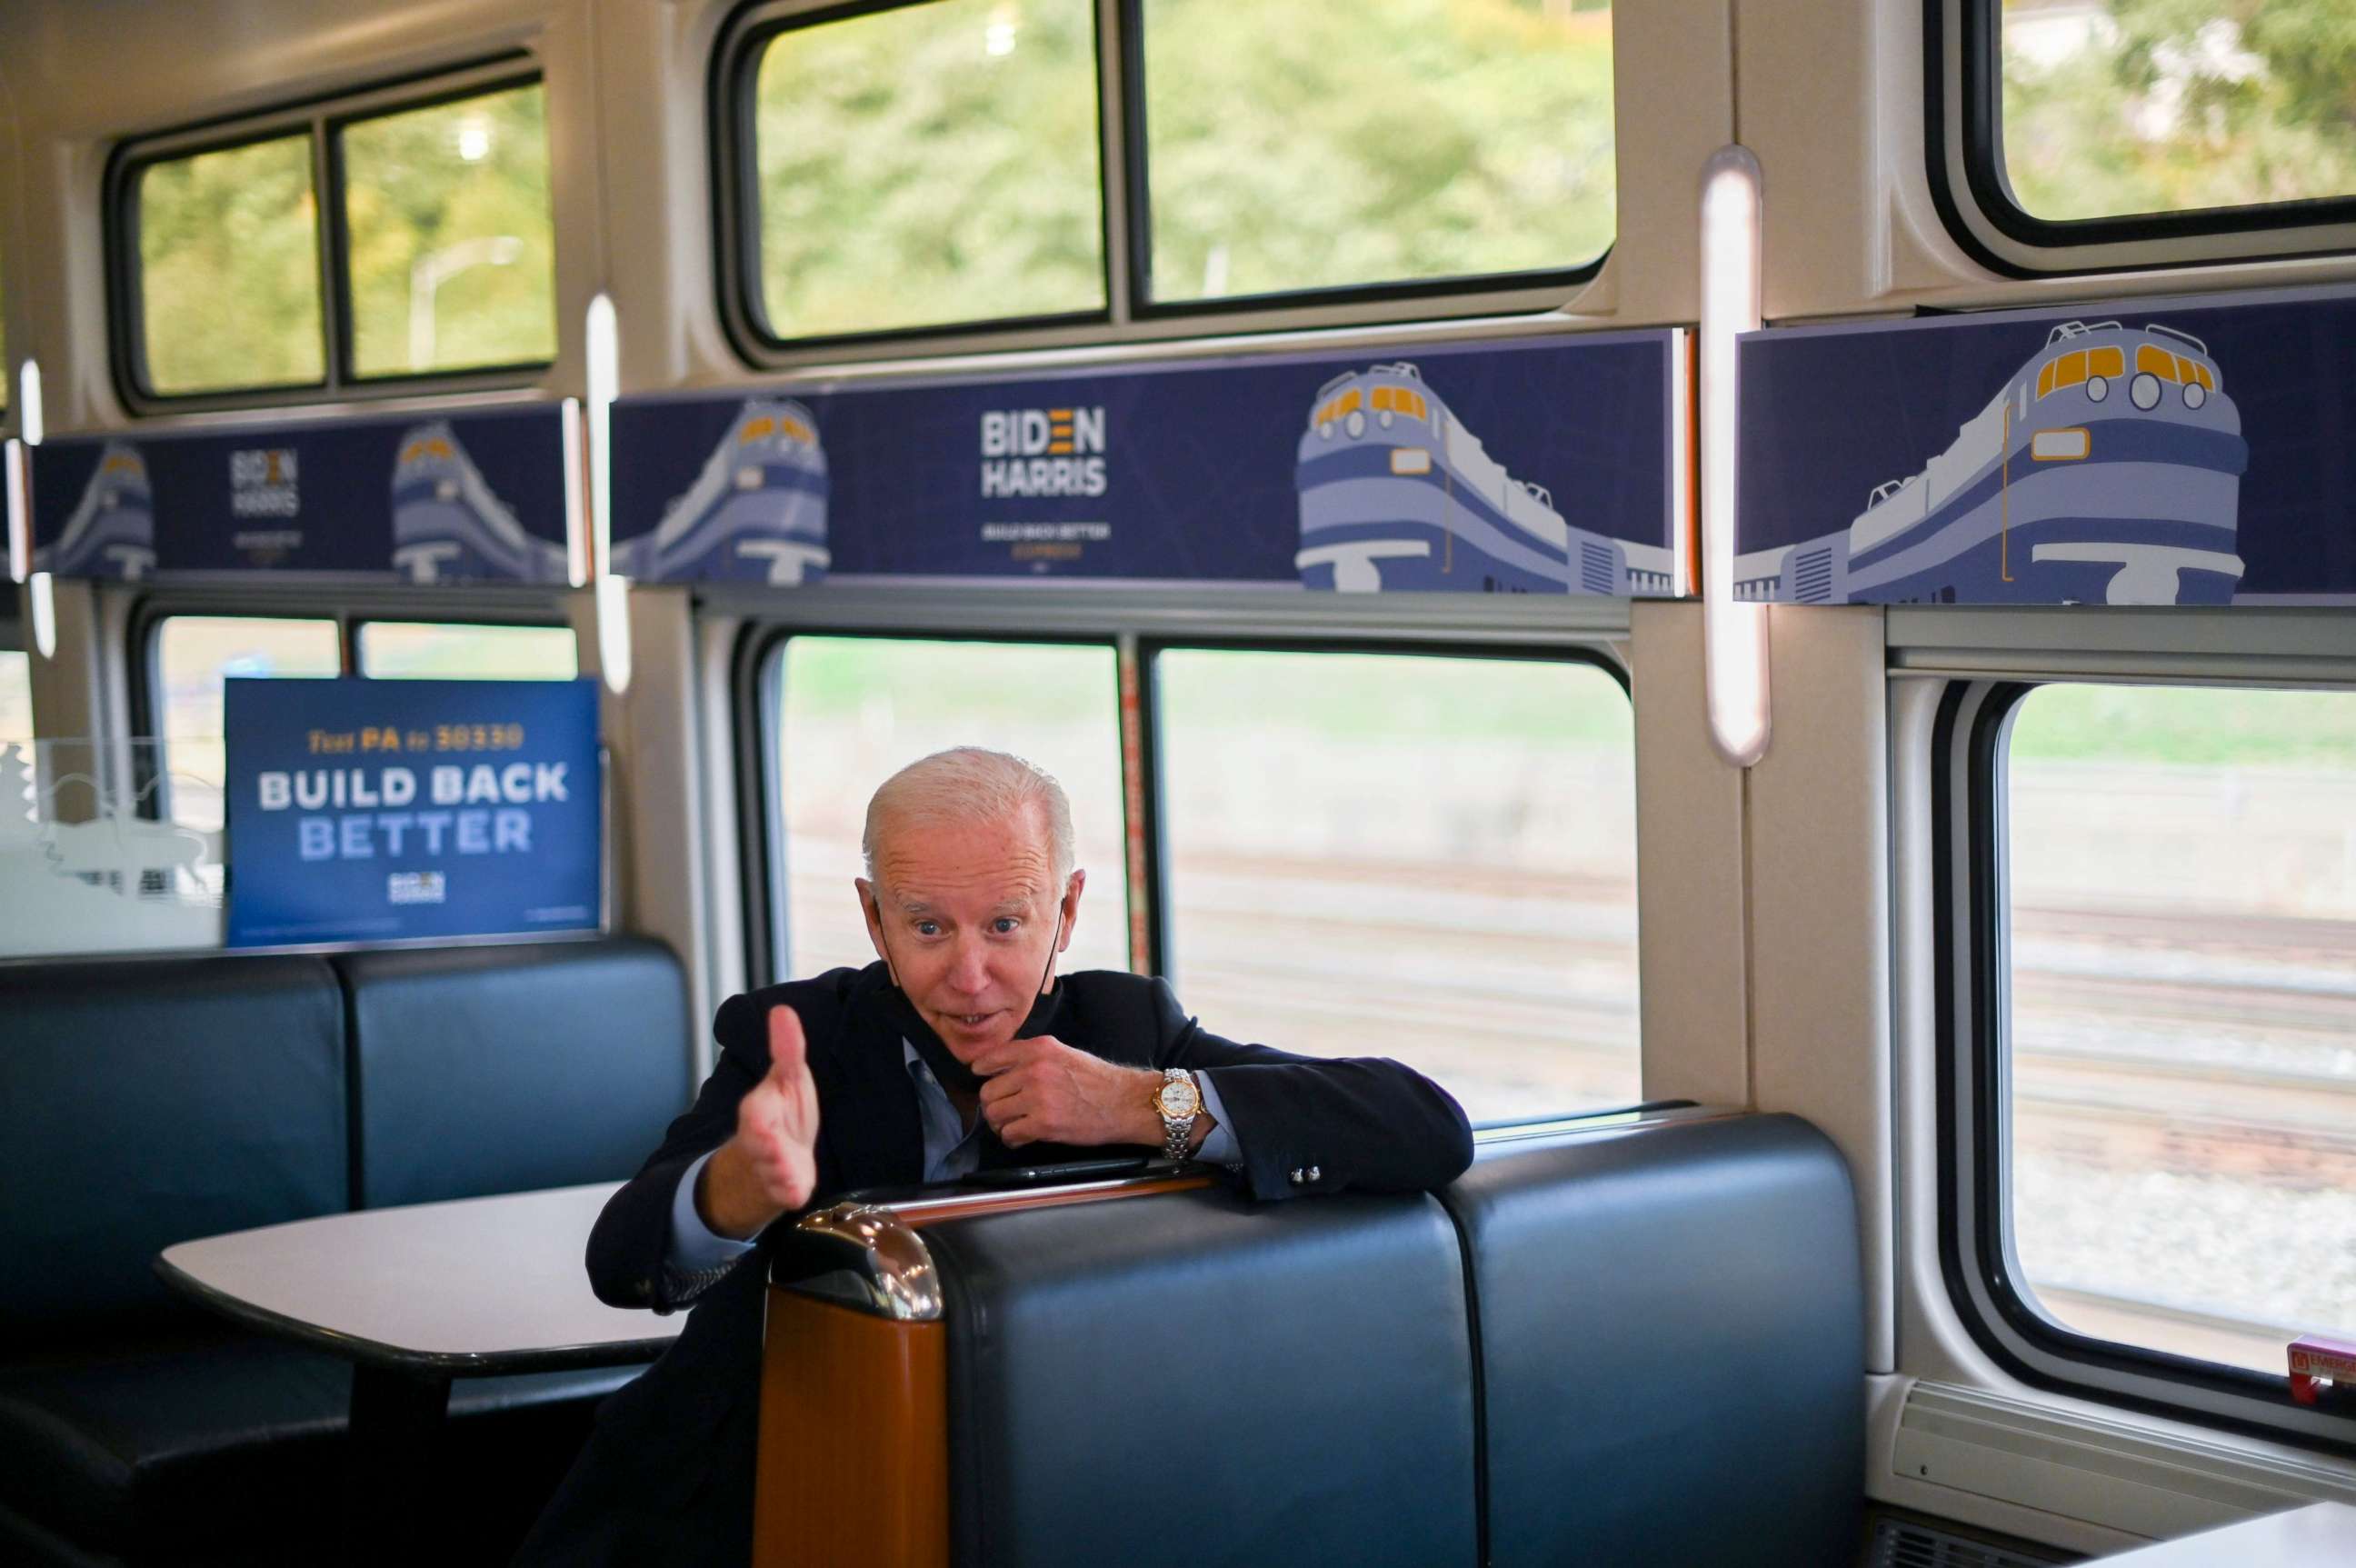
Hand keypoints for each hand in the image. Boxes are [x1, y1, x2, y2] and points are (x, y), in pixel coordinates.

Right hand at [698, 1006, 820, 1237]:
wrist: (778, 1159)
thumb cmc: (783, 1115)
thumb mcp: (788, 1078)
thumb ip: (787, 1048)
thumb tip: (782, 1010)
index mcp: (760, 1112)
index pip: (753, 1112)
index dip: (758, 1117)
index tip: (761, 1119)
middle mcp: (762, 1142)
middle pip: (757, 1145)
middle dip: (765, 1146)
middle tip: (774, 1146)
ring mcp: (773, 1168)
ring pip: (772, 1172)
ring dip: (781, 1171)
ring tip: (791, 1171)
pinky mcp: (787, 1190)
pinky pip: (786, 1195)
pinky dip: (790, 1192)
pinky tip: (797, 1190)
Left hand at [972, 1035, 1162, 1148]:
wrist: (1124, 1102)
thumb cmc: (1097, 1080)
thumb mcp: (1063, 1053)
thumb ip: (1032, 1057)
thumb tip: (1000, 1069)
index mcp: (1038, 1049)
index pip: (991, 1058)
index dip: (983, 1072)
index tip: (984, 1079)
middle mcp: (1034, 1070)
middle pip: (988, 1091)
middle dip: (993, 1105)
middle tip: (1004, 1111)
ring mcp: (1038, 1097)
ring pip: (995, 1114)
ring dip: (1000, 1124)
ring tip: (1012, 1126)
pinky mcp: (1044, 1123)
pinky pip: (1010, 1134)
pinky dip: (1012, 1139)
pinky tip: (1021, 1137)